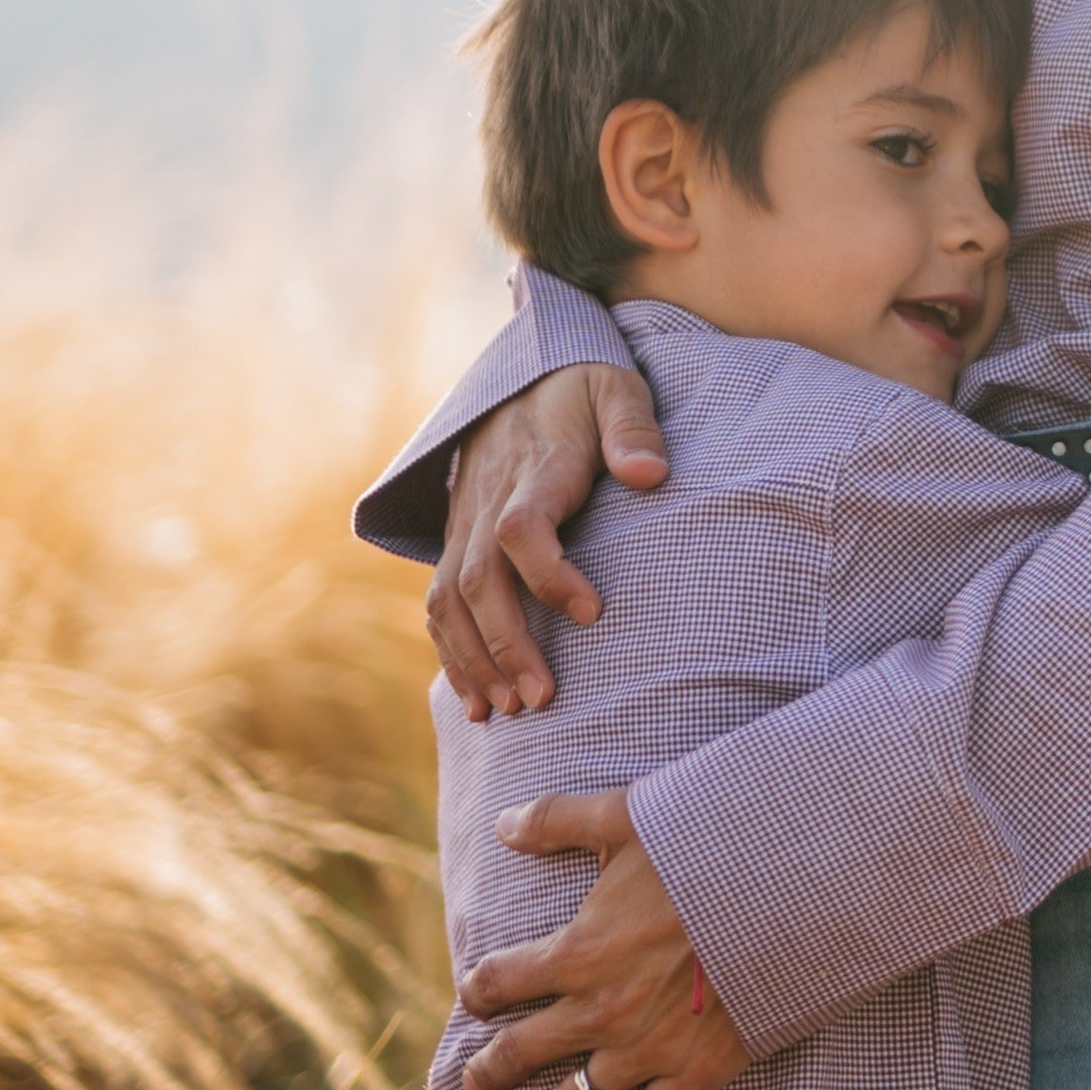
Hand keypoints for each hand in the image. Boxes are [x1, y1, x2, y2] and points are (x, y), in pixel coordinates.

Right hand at [427, 363, 669, 720]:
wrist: (521, 377)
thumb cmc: (582, 391)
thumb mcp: (616, 390)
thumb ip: (633, 430)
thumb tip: (649, 475)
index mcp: (533, 470)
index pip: (522, 528)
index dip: (550, 573)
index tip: (593, 611)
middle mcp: (488, 503)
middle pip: (480, 580)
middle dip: (507, 645)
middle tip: (544, 698)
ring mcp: (465, 526)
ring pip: (449, 600)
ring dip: (474, 661)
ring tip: (508, 712)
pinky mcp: (458, 543)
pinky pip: (440, 604)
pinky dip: (452, 654)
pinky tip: (479, 701)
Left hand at [457, 787, 750, 1089]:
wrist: (795, 892)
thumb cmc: (711, 848)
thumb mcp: (628, 816)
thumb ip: (559, 819)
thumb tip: (502, 824)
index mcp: (578, 950)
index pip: (499, 981)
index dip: (479, 991)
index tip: (474, 999)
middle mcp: (600, 1009)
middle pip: (522, 1052)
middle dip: (490, 1072)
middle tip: (474, 1086)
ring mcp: (645, 1050)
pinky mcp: (693, 1074)